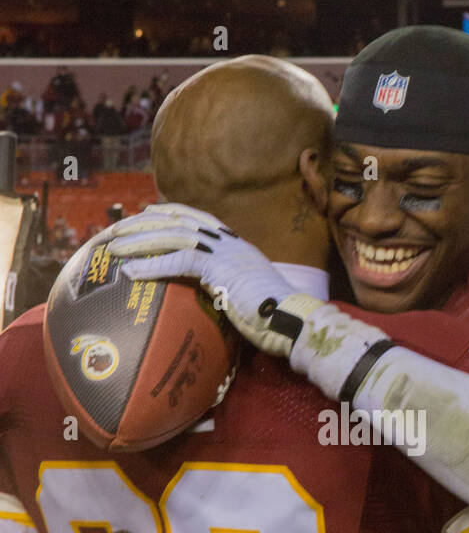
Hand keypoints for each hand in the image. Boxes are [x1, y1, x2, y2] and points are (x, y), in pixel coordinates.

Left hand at [98, 202, 305, 353]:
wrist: (292, 320)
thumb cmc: (272, 314)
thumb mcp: (243, 291)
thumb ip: (223, 283)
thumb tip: (208, 292)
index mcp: (233, 243)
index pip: (194, 216)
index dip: (166, 212)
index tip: (143, 213)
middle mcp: (227, 241)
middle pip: (176, 220)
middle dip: (141, 223)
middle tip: (113, 230)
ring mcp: (224, 251)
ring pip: (173, 235)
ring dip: (139, 241)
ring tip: (112, 248)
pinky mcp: (221, 268)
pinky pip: (179, 260)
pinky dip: (152, 265)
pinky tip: (130, 271)